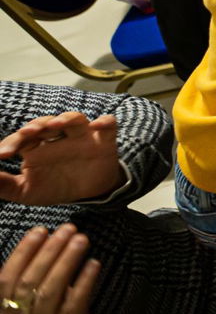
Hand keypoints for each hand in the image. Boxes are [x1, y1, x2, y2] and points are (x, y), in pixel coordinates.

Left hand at [0, 113, 122, 205]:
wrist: (88, 195)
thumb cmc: (54, 187)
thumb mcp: (25, 191)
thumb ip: (3, 184)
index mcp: (37, 146)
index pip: (22, 137)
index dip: (11, 142)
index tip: (2, 155)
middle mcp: (58, 137)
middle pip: (46, 122)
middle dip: (36, 125)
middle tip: (27, 133)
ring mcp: (81, 137)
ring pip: (74, 118)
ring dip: (65, 118)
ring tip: (56, 124)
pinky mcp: (103, 141)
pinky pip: (107, 125)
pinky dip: (104, 122)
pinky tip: (97, 125)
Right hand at [0, 225, 101, 313]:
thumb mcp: (25, 305)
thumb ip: (29, 277)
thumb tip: (45, 236)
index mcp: (7, 309)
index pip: (7, 278)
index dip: (22, 253)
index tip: (40, 230)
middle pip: (30, 282)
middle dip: (49, 251)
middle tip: (67, 229)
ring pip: (51, 292)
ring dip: (66, 261)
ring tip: (81, 240)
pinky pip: (75, 304)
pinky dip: (84, 281)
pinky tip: (93, 263)